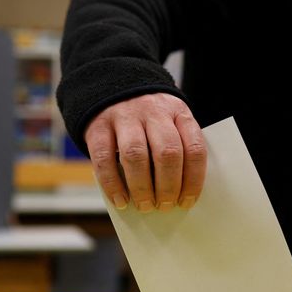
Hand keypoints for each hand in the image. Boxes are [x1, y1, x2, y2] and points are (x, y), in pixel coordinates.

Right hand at [85, 93, 206, 211]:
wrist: (110, 85)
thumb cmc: (147, 119)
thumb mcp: (168, 122)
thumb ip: (175, 150)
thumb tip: (176, 194)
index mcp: (177, 112)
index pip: (193, 148)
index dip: (192, 180)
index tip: (186, 201)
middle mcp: (153, 111)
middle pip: (167, 153)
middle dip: (168, 186)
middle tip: (165, 206)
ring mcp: (124, 116)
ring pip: (136, 155)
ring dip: (142, 187)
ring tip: (145, 206)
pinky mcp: (98, 126)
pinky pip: (105, 159)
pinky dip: (112, 185)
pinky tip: (120, 200)